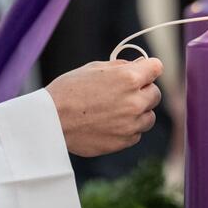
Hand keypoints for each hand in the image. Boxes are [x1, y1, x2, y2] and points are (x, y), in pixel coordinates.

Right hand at [46, 58, 162, 157]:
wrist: (50, 121)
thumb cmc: (68, 90)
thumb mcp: (94, 68)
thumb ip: (121, 67)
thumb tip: (140, 65)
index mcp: (129, 78)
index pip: (157, 67)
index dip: (148, 69)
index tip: (141, 72)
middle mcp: (135, 101)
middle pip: (155, 93)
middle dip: (143, 91)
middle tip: (122, 93)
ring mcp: (131, 124)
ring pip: (149, 116)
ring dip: (138, 112)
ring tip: (115, 110)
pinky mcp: (124, 141)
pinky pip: (137, 133)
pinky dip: (128, 128)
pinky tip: (109, 123)